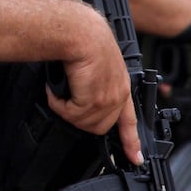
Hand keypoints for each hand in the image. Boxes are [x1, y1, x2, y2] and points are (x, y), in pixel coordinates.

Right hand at [51, 10, 141, 163]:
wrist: (80, 32)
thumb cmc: (84, 39)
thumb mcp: (98, 62)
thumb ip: (97, 82)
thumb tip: (80, 93)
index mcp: (122, 86)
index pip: (130, 120)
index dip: (132, 141)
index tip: (135, 157)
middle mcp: (118, 95)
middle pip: (99, 127)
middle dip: (79, 119)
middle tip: (65, 103)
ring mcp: (108, 99)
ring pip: (83, 123)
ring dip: (65, 110)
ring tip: (58, 91)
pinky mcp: (94, 100)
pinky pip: (71, 114)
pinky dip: (58, 104)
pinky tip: (55, 90)